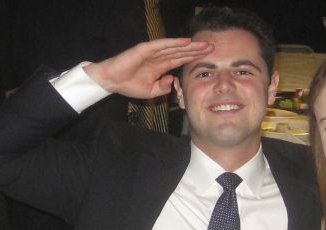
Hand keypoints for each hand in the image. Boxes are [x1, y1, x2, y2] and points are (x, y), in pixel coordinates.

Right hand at [82, 38, 212, 97]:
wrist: (112, 81)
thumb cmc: (128, 85)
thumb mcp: (150, 92)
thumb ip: (163, 88)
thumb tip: (172, 81)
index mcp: (161, 66)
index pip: (181, 60)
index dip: (194, 58)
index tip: (209, 57)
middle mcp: (159, 57)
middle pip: (182, 51)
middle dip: (197, 50)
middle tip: (213, 47)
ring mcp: (153, 52)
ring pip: (175, 47)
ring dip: (190, 45)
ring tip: (204, 44)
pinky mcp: (145, 49)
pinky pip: (162, 45)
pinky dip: (174, 42)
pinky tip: (186, 41)